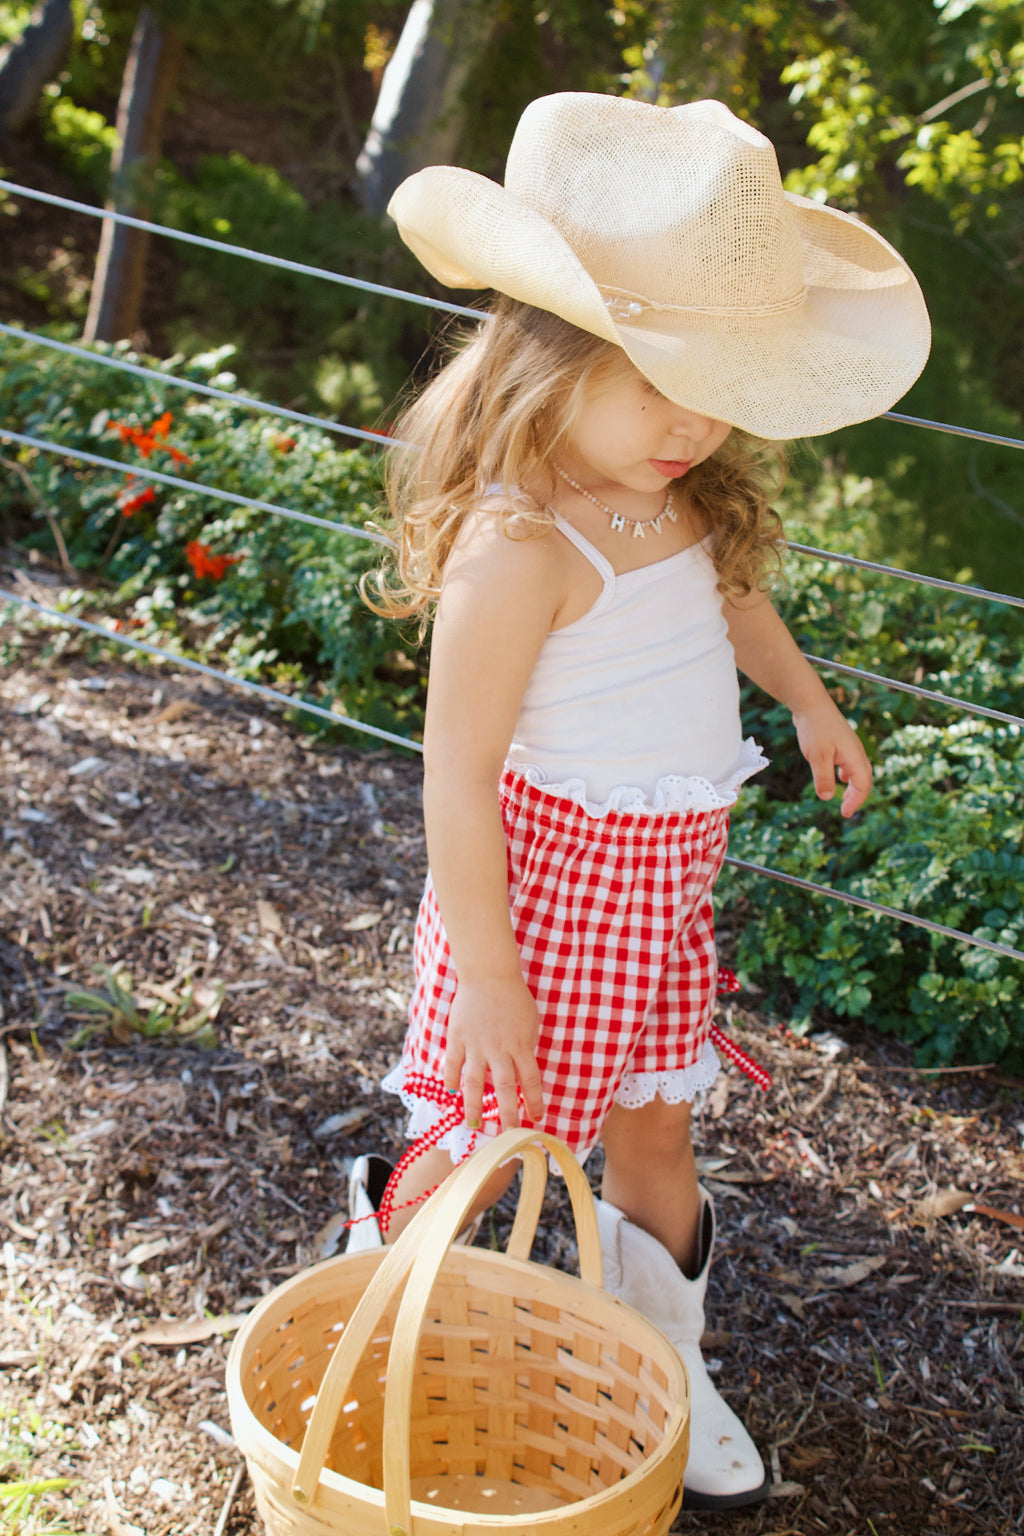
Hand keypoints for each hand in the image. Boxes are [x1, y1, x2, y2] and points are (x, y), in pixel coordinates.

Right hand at [443, 975, 544, 1131]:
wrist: (488, 974)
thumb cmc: (514, 997)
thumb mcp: (530, 1022)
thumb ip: (526, 1046)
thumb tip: (523, 1070)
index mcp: (520, 1045)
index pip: (530, 1080)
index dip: (534, 1101)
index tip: (537, 1118)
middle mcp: (499, 1049)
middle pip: (504, 1088)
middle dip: (507, 1113)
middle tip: (509, 1133)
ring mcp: (476, 1044)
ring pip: (474, 1082)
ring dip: (474, 1106)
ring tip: (473, 1124)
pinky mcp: (458, 1037)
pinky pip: (454, 1063)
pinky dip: (452, 1079)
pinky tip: (452, 1093)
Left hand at [792, 696, 872, 817]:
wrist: (810, 703)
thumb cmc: (815, 728)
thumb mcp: (817, 756)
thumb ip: (823, 777)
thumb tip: (827, 797)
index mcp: (854, 757)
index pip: (863, 785)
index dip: (856, 801)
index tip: (844, 814)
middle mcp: (855, 752)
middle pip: (864, 779)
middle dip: (857, 796)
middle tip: (845, 810)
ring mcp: (848, 747)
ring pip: (857, 771)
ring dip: (852, 786)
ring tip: (843, 798)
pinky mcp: (839, 743)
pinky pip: (848, 763)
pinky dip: (846, 774)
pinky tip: (839, 777)